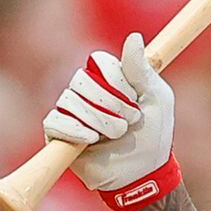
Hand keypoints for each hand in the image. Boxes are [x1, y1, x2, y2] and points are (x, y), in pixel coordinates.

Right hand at [42, 34, 175, 200]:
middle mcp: (86, 92)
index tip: (135, 99)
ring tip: (115, 135)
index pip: (98, 61)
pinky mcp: (58, 135)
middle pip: (81, 80)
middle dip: (109, 103)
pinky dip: (75, 131)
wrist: (142, 174)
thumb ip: (143, 70)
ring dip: (98, 120)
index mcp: (108, 79)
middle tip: (128, 122)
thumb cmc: (153, 136)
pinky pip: (54, 122)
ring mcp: (71, 113)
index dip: (115, 79)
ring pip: (69, 101)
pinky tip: (92, 140)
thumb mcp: (157, 98)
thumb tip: (134, 37)